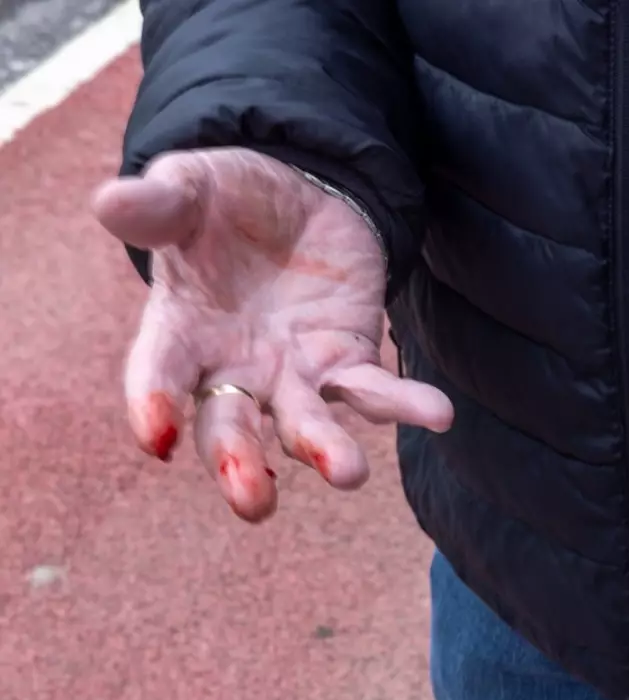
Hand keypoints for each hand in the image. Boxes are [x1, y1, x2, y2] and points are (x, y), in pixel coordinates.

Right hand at [93, 148, 452, 521]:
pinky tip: (438, 413)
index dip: (154, 404)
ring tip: (349, 474)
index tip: (155, 436)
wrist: (295, 193)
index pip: (160, 376)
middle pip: (230, 426)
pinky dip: (405, 403)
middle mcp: (234, 367)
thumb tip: (111, 203)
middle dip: (239, 464)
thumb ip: (160, 204)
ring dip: (326, 450)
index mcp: (180, 331)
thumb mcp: (191, 188)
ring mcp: (294, 372)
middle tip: (253, 503)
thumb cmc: (224, 199)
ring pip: (307, 423)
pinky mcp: (348, 359)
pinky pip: (375, 389)